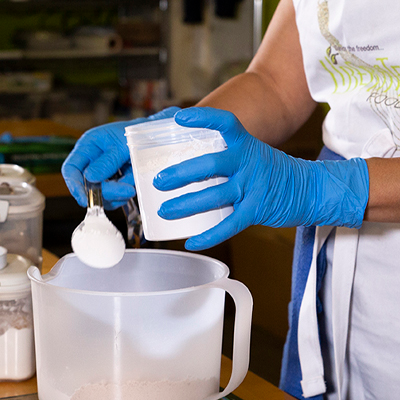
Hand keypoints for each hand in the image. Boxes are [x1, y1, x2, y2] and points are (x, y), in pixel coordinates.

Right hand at [62, 107, 179, 208]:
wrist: (155, 137)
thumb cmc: (137, 135)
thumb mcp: (123, 145)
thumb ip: (107, 162)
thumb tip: (90, 178)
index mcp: (88, 147)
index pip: (71, 169)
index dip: (74, 185)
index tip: (85, 198)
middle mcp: (93, 162)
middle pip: (88, 186)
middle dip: (106, 192)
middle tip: (127, 191)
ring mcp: (104, 174)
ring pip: (101, 195)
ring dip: (117, 195)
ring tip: (133, 184)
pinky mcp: (115, 183)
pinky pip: (114, 196)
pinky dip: (123, 195)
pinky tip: (132, 185)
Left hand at [153, 107, 368, 249]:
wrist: (310, 189)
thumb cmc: (275, 171)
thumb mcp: (255, 153)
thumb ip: (229, 156)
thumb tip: (193, 163)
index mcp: (247, 144)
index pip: (225, 123)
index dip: (202, 118)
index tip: (178, 118)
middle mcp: (248, 162)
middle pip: (209, 164)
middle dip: (180, 173)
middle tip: (158, 181)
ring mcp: (253, 187)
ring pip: (213, 196)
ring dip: (185, 205)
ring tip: (164, 211)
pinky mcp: (257, 211)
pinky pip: (228, 225)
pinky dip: (208, 236)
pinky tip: (190, 242)